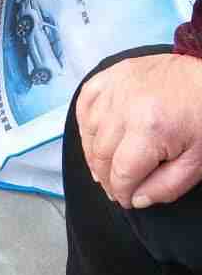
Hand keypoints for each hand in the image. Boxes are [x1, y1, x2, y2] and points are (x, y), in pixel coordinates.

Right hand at [77, 53, 201, 208]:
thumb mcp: (196, 162)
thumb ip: (166, 187)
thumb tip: (136, 199)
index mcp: (149, 130)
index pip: (121, 173)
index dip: (122, 193)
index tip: (127, 200)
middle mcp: (124, 106)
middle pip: (100, 154)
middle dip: (106, 178)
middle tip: (116, 188)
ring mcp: (114, 87)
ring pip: (89, 131)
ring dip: (93, 154)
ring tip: (105, 167)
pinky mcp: (110, 75)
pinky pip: (84, 103)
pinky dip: (86, 123)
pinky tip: (95, 137)